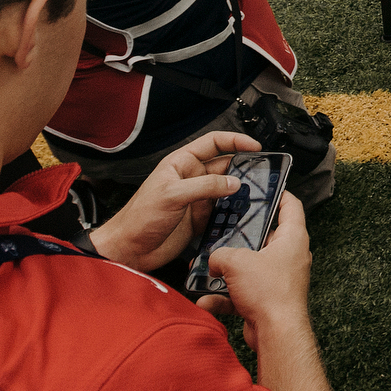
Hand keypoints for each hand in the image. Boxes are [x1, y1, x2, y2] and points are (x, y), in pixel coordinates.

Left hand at [90, 130, 260, 270]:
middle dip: (243, 169)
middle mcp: (191, 178)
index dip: (235, 141)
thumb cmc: (138, 217)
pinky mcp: (200, 219)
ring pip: (226, 190)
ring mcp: (197, 199)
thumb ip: (205, 186)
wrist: (130, 249)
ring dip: (239, 193)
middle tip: (260, 174)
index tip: (254, 147)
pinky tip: (238, 215)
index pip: (214, 143)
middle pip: (225, 167)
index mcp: (182, 163)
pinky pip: (222, 212)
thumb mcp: (172, 194)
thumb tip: (233, 183)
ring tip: (252, 196)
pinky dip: (232, 213)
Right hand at [211, 191, 313, 347]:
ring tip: (205, 269)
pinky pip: (242, 293)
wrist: (276, 334)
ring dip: (226, 271)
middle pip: (264, 238)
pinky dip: (224, 297)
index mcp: (292, 238)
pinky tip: (206, 300)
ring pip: (249, 268)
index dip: (279, 194)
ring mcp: (278, 279)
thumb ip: (220, 254)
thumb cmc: (270, 293)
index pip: (291, 206)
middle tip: (222, 230)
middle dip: (239, 238)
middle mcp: (289, 257)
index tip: (266, 188)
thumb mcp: (236, 262)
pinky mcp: (267, 300)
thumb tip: (213, 260)